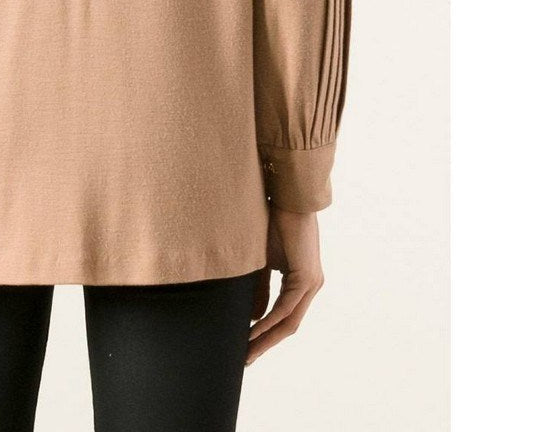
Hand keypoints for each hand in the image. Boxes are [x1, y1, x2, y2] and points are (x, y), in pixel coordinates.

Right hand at [246, 206, 324, 365]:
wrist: (289, 198)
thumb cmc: (275, 222)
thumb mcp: (263, 260)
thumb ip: (261, 288)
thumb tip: (256, 316)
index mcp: (302, 281)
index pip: (284, 316)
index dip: (267, 334)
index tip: (247, 346)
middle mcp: (311, 286)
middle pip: (288, 326)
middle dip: (266, 344)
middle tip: (246, 359)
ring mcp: (311, 284)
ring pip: (289, 321)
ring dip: (267, 338)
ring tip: (248, 352)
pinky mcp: (306, 278)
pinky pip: (286, 307)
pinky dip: (270, 321)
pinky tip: (254, 330)